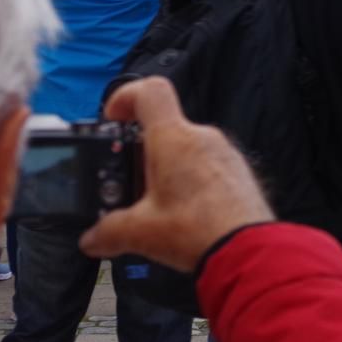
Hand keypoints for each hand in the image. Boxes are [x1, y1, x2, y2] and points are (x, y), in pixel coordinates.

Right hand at [78, 78, 274, 271]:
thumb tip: (93, 237)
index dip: (126, 96)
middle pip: (165, 127)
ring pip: (186, 148)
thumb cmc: (198, 231)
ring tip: (153, 205)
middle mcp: (202, 137)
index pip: (150, 91)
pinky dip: (188, 180)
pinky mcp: (237, 172)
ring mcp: (224, 153)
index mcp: (174, 139)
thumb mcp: (139, 232)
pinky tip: (181, 213)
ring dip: (165, 169)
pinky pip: (207, 165)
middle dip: (141, 152)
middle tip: (127, 182)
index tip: (112, 116)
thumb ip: (107, 231)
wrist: (247, 250)